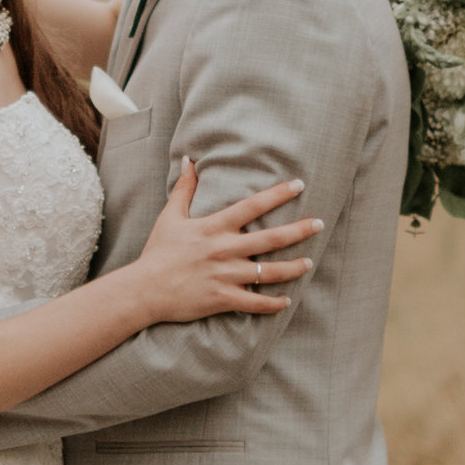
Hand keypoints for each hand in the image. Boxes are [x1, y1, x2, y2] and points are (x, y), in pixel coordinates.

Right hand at [131, 161, 321, 323]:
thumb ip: (184, 188)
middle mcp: (225, 250)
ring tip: (309, 263)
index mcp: (215, 227)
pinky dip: (273, 304)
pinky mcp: (223, 298)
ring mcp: (226, 276)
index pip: (253, 206)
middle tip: (320, 224)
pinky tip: (286, 301)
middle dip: (299, 230)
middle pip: (271, 239)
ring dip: (293, 268)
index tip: (299, 185)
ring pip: (269, 273)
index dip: (278, 194)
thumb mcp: (170, 216)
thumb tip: (189, 160)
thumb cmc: (158, 252)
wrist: (145, 289)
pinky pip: (256, 303)